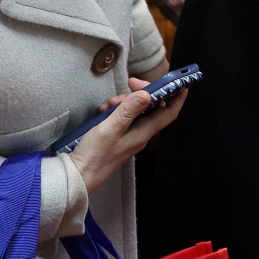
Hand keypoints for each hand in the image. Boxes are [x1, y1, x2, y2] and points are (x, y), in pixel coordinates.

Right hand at [71, 77, 186, 192]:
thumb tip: (146, 95)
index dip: (176, 97)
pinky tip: (103, 111)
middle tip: (130, 84)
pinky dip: (115, 110)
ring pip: (135, 110)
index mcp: (144, 132)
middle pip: (151, 107)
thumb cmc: (94, 156)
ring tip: (109, 103)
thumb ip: (128, 110)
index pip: (169, 112)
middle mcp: (141, 133)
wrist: (78, 175)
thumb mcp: (110, 129)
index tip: (180, 83)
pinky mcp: (118, 136)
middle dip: (142, 92)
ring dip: (125, 101)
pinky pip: (123, 117)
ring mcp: (130, 135)